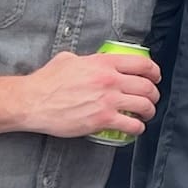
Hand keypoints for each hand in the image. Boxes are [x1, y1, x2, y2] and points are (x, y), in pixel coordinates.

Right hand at [20, 49, 160, 139]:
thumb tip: (94, 61)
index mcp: (104, 63)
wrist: (32, 101)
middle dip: (154, 94)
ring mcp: (108, 101)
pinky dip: (138, 128)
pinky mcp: (102, 120)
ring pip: (144, 106)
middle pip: (147, 87)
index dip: (154, 72)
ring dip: (149, 111)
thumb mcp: (69, 59)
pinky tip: (135, 128)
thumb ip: (88, 59)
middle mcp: (110, 80)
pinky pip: (131, 125)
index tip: (155, 77)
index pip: (142, 64)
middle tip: (151, 98)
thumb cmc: (46, 81)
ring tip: (146, 114)